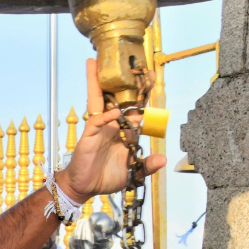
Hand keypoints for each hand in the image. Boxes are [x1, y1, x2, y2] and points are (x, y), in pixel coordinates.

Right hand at [56, 58, 166, 203]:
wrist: (86, 187)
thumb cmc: (106, 177)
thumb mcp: (132, 173)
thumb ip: (146, 166)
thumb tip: (163, 158)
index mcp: (124, 132)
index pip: (135, 110)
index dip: (142, 95)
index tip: (151, 77)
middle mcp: (112, 125)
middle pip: (114, 97)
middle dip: (118, 80)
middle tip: (124, 61)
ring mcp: (100, 128)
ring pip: (98, 101)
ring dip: (95, 82)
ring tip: (92, 64)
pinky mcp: (89, 136)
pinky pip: (97, 122)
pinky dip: (105, 117)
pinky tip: (113, 113)